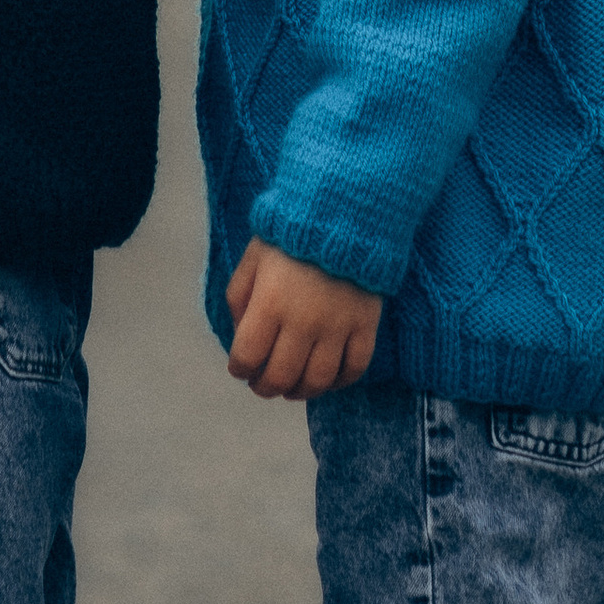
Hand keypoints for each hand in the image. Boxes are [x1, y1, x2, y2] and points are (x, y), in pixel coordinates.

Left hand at [223, 240, 381, 399]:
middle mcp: (302, 323)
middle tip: (263, 385)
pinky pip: (354, 369)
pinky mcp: (365, 325)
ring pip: (316, 381)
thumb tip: (239, 336)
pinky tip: (328, 379)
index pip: (248, 357)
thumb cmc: (291, 235)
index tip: (240, 369)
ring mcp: (336, 327)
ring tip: (293, 388)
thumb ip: (239, 297)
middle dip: (265, 387)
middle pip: (280, 377)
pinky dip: (340, 383)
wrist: (344, 211)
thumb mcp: (253, 257)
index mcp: (269, 303)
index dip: (240, 369)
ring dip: (300, 392)